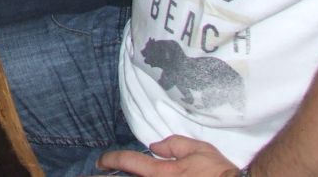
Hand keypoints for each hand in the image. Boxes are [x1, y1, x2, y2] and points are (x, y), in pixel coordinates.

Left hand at [99, 136, 240, 175]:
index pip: (130, 162)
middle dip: (119, 176)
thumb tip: (154, 147)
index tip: (100, 161)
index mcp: (163, 173)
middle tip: (106, 172)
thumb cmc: (217, 172)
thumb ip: (173, 145)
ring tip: (123, 175)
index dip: (111, 159)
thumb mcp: (197, 148)